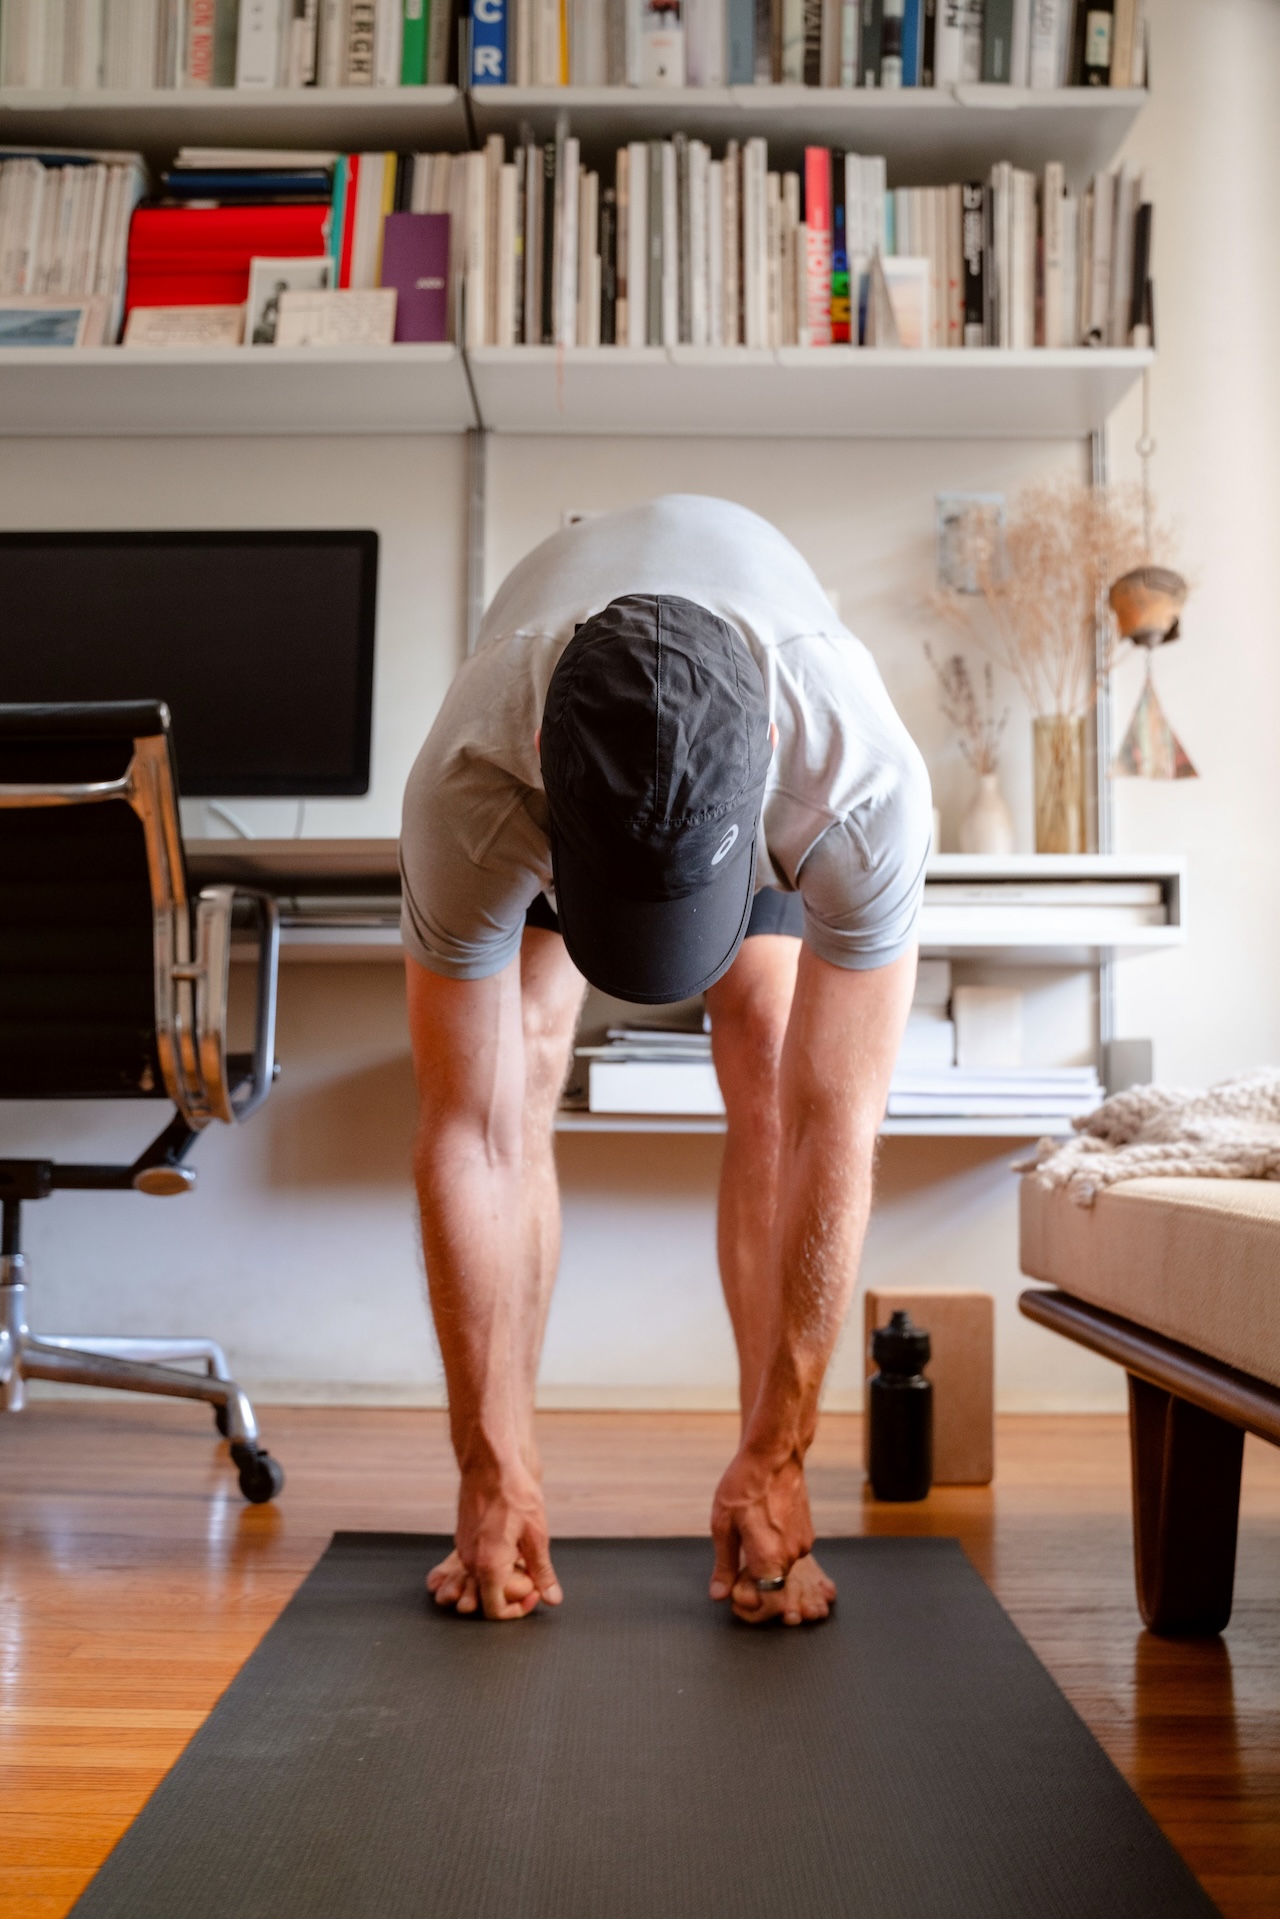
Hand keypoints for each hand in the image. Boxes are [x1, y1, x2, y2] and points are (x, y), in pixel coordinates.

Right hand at [428, 1461, 561, 1620]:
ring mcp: (463, 1550)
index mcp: (489, 1566)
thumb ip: (542, 1571)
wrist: (490, 1462)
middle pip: (488, 1596)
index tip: (535, 1592)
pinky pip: (476, 1561)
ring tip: (522, 1552)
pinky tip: (510, 1541)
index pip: (495, 1611)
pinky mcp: (463, 1538)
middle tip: (531, 1571)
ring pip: (482, 1578)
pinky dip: (493, 1561)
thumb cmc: (514, 1494)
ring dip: (503, 1574)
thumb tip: (551, 1598)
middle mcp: (470, 1563)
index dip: (518, 1610)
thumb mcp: (537, 1535)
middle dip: (512, 1591)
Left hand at [709, 1445, 832, 1625]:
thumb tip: (719, 1594)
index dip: (745, 1593)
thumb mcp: (723, 1525)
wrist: (774, 1455)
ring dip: (766, 1557)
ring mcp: (804, 1544)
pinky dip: (777, 1545)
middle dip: (754, 1574)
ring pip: (781, 1566)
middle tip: (738, 1547)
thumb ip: (724, 1564)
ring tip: (751, 1529)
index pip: (762, 1600)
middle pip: (772, 1583)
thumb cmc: (744, 1486)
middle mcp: (792, 1556)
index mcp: (770, 1558)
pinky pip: (790, 1550)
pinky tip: (765, 1523)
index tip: (734, 1577)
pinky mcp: (808, 1533)